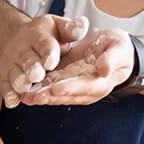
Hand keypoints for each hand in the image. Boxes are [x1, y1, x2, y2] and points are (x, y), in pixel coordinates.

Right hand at [0, 14, 89, 107]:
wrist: (10, 37)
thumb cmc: (41, 36)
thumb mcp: (56, 27)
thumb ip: (70, 29)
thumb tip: (84, 24)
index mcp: (39, 37)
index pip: (44, 44)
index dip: (48, 53)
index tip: (51, 61)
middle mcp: (24, 51)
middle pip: (28, 61)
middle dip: (32, 69)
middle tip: (37, 75)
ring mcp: (13, 65)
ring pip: (16, 75)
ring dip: (20, 82)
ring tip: (24, 88)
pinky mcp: (5, 78)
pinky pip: (5, 87)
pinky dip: (9, 94)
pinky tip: (13, 101)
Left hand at [19, 29, 134, 105]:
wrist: (114, 48)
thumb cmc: (118, 48)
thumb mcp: (119, 49)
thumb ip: (111, 59)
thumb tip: (104, 68)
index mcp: (101, 83)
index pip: (84, 87)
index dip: (70, 88)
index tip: (55, 88)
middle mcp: (87, 89)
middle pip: (66, 95)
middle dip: (49, 96)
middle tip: (32, 96)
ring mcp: (76, 86)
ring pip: (57, 94)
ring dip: (41, 95)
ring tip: (24, 95)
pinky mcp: (67, 81)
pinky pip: (52, 87)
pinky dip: (39, 89)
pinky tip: (25, 90)